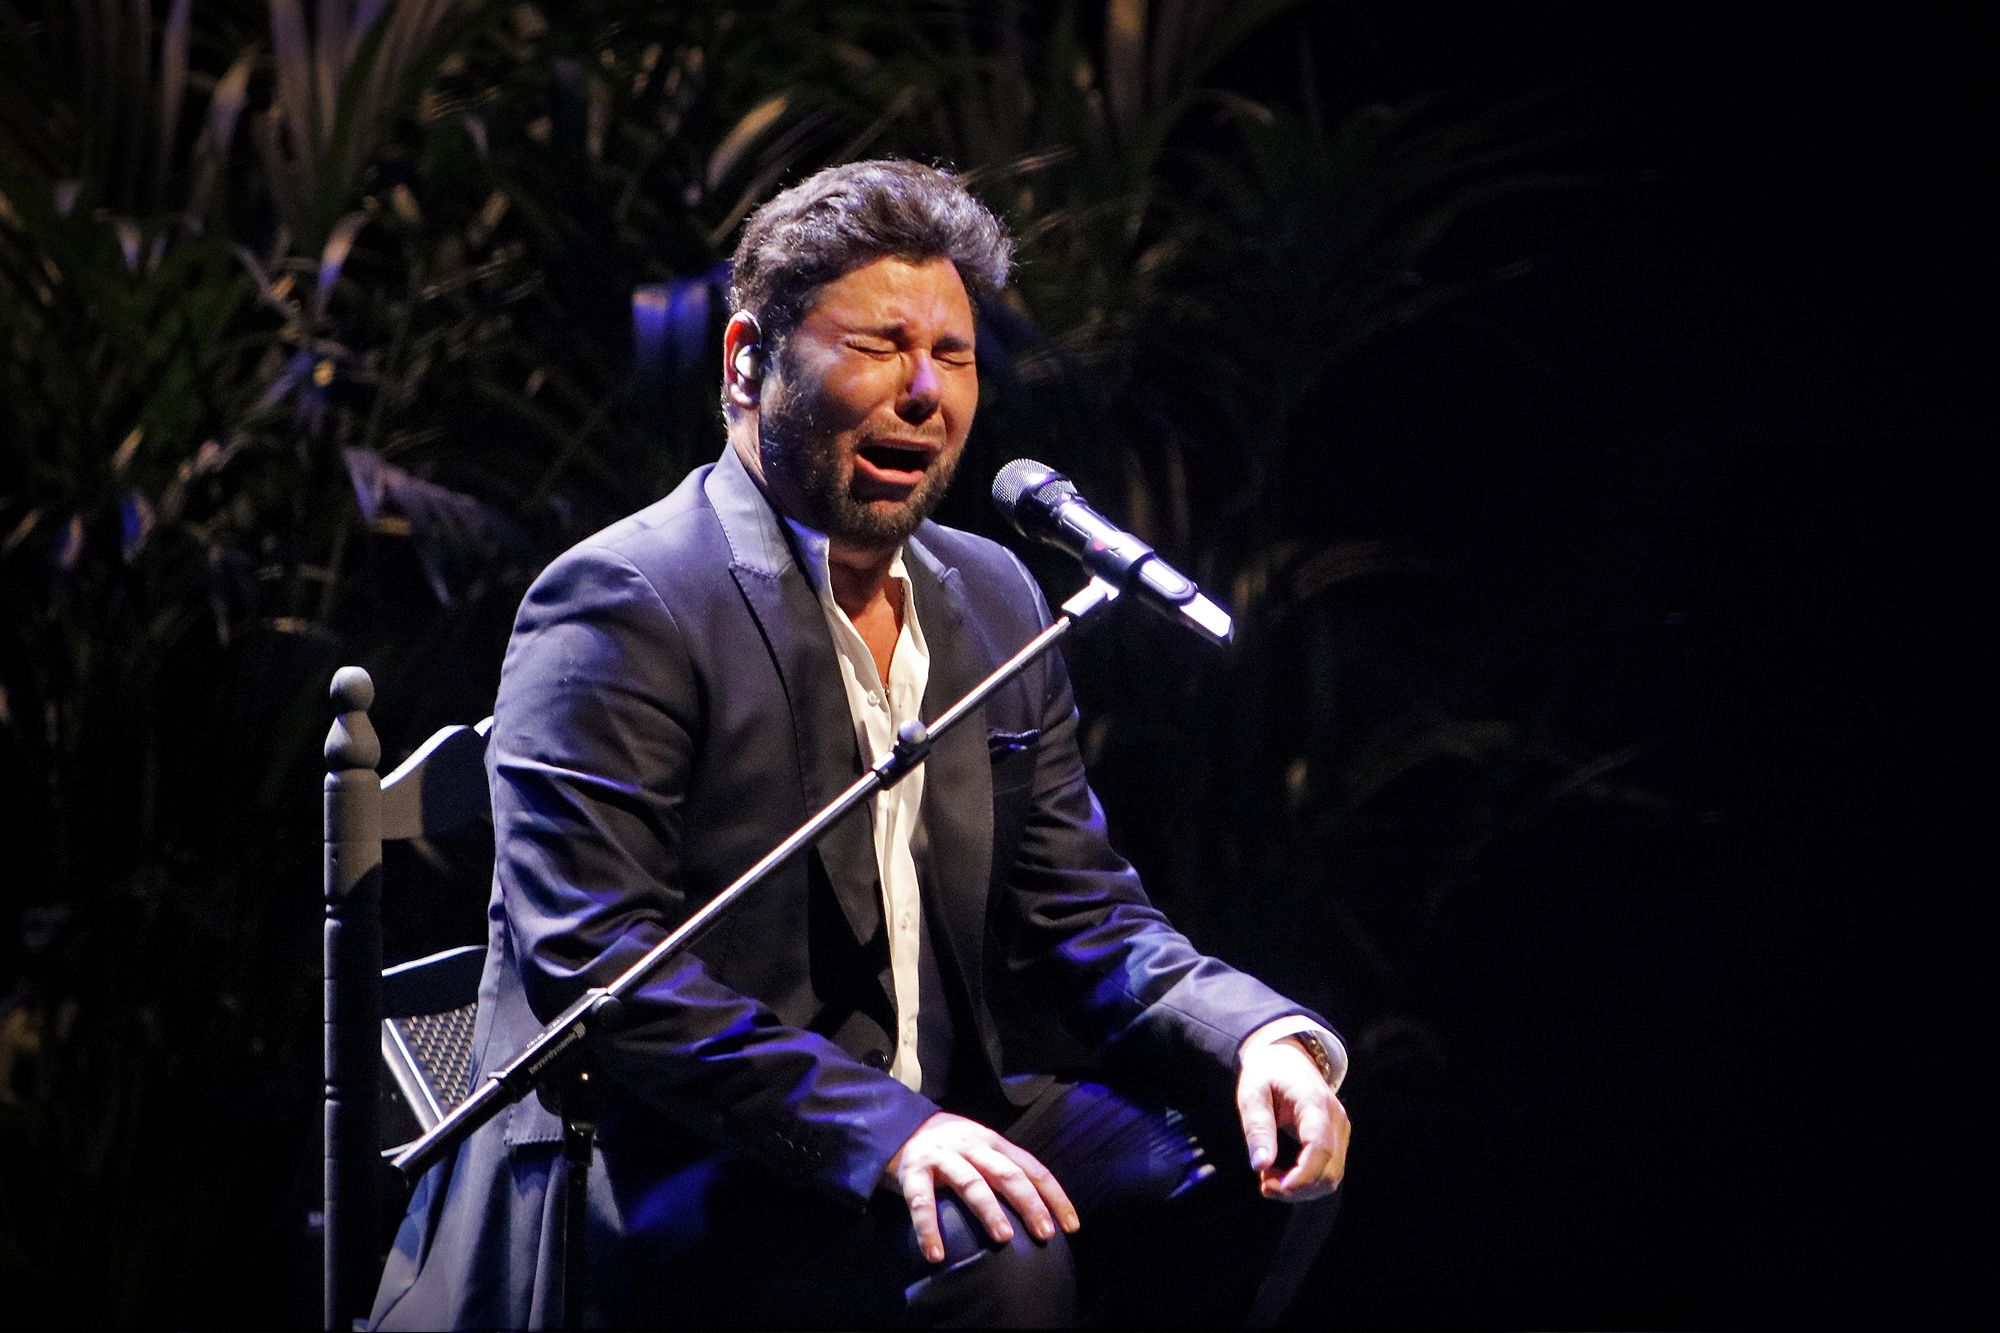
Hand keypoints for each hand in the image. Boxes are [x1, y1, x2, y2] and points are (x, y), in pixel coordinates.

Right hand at [884, 1111, 1080, 1262]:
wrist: (901, 1125)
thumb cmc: (952, 1148)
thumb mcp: (982, 1149)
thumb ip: (1005, 1171)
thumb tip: (1041, 1215)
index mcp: (994, 1143)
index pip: (1032, 1168)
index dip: (1054, 1196)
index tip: (1071, 1226)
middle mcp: (972, 1146)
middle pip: (1007, 1173)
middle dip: (1029, 1203)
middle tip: (1045, 1234)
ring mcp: (943, 1157)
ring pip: (971, 1182)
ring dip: (989, 1210)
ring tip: (1004, 1238)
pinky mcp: (914, 1171)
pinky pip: (922, 1202)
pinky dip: (928, 1228)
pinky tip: (936, 1255)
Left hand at [1236, 1036, 1349, 1200]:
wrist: (1287, 1056)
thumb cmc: (1267, 1073)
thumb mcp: (1252, 1094)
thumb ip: (1258, 1128)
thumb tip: (1260, 1165)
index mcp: (1314, 1103)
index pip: (1319, 1148)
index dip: (1300, 1177)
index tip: (1272, 1188)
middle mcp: (1336, 1118)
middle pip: (1329, 1171)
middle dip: (1297, 1189)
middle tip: (1264, 1183)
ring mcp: (1341, 1129)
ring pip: (1332, 1176)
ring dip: (1301, 1188)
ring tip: (1270, 1178)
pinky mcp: (1338, 1138)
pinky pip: (1329, 1170)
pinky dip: (1307, 1181)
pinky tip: (1283, 1174)